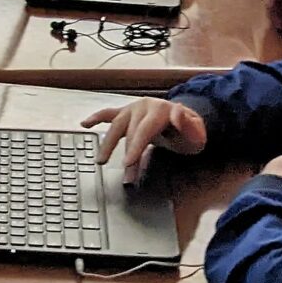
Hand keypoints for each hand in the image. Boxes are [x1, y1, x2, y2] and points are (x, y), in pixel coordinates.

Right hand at [82, 98, 207, 185]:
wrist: (187, 123)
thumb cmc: (190, 132)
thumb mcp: (196, 133)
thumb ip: (189, 124)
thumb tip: (178, 111)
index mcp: (162, 110)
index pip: (144, 131)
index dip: (135, 148)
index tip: (127, 164)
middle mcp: (145, 106)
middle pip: (130, 132)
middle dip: (126, 156)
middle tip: (125, 176)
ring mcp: (134, 108)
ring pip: (116, 125)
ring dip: (108, 144)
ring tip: (101, 160)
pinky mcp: (126, 112)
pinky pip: (109, 114)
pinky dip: (96, 118)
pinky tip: (85, 124)